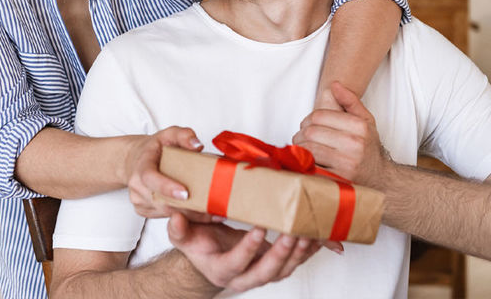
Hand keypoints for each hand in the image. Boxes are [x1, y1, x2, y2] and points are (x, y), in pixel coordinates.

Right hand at [125, 127, 210, 218]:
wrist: (135, 159)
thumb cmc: (155, 147)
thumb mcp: (169, 134)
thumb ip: (184, 135)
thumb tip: (197, 145)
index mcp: (142, 165)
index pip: (150, 177)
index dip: (166, 187)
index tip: (185, 194)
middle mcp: (137, 185)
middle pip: (162, 201)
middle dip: (188, 207)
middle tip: (212, 207)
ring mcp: (138, 200)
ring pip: (166, 212)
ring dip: (189, 214)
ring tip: (212, 211)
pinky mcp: (143, 210)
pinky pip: (164, 217)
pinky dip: (183, 217)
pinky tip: (199, 213)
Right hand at [168, 212, 320, 292]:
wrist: (210, 257)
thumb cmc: (198, 245)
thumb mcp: (183, 237)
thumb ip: (178, 229)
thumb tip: (176, 217)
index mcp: (222, 270)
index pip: (237, 262)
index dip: (248, 248)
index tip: (258, 228)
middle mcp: (244, 277)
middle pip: (266, 271)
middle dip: (281, 252)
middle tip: (291, 232)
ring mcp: (261, 272)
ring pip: (284, 269)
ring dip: (298, 252)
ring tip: (308, 232)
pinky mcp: (274, 265)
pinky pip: (294, 262)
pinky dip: (307, 250)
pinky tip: (318, 236)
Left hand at [293, 81, 389, 187]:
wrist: (381, 179)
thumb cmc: (368, 148)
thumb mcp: (366, 121)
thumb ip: (350, 101)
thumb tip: (334, 85)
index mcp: (359, 126)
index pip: (319, 115)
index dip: (308, 119)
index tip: (307, 125)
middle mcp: (354, 144)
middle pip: (311, 132)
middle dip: (301, 134)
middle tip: (301, 137)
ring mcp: (347, 163)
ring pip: (309, 148)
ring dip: (300, 148)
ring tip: (303, 148)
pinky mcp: (338, 179)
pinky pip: (311, 166)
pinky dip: (305, 162)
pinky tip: (308, 161)